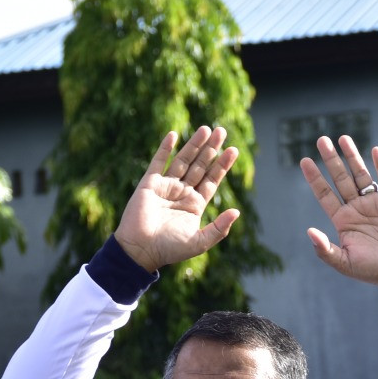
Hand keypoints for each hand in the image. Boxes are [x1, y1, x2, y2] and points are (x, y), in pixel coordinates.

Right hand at [113, 126, 240, 272]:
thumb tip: (237, 211)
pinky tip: (174, 135)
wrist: (141, 249)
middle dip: (211, 149)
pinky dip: (165, 149)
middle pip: (200, 166)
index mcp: (194, 205)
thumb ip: (219, 228)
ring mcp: (166, 187)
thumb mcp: (199, 242)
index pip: (212, 180)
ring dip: (194, 145)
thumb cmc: (170, 249)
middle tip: (221, 131)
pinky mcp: (149, 184)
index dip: (222, 165)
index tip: (233, 150)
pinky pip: (158, 162)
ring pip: (183, 160)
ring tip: (206, 129)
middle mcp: (182, 193)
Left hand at [301, 135, 377, 292]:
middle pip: (340, 178)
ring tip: (343, 138)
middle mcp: (356, 208)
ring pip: (360, 175)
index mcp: (342, 220)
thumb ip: (325, 249)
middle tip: (321, 140)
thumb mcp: (345, 263)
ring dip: (352, 157)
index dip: (314, 178)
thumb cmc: (372, 270)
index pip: (324, 194)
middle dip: (330, 160)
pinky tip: (375, 151)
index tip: (304, 161)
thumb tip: (309, 231)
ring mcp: (374, 203)